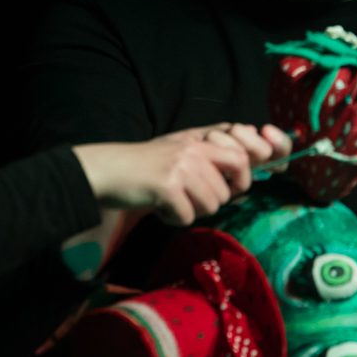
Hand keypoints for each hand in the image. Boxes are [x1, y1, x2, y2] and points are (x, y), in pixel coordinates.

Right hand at [73, 122, 290, 225]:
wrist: (105, 170)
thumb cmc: (144, 167)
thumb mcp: (179, 151)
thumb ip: (210, 159)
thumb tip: (247, 181)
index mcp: (200, 138)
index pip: (244, 152)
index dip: (252, 168)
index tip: (244, 182)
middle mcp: (195, 147)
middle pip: (235, 183)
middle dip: (219, 196)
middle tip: (192, 196)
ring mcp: (183, 165)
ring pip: (213, 204)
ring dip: (192, 209)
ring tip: (168, 199)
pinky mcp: (168, 185)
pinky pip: (189, 216)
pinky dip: (173, 218)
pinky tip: (157, 207)